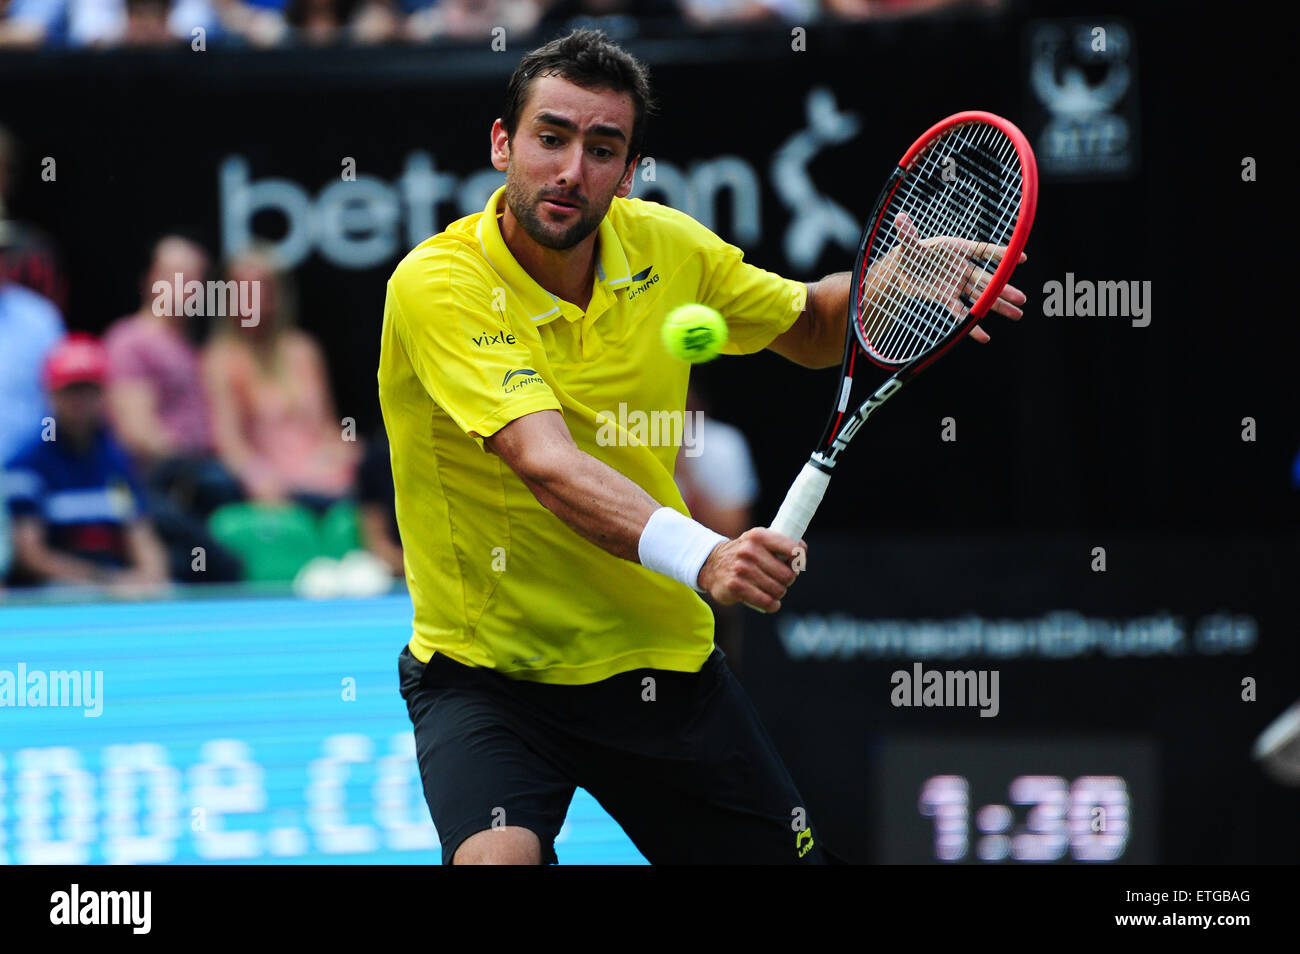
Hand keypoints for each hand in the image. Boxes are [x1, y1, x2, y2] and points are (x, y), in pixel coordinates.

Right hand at [698, 528, 805, 612]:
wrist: (711, 565)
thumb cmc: (743, 554)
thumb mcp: (758, 540)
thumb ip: (780, 544)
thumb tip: (802, 552)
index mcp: (759, 536)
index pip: (793, 549)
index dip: (798, 561)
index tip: (795, 565)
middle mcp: (750, 550)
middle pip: (788, 575)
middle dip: (787, 581)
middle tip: (779, 580)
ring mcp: (742, 569)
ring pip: (779, 590)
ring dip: (778, 593)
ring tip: (770, 589)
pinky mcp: (736, 587)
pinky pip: (766, 602)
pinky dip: (772, 605)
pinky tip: (770, 603)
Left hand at [865, 212, 1027, 344]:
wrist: (902, 269)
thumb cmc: (910, 252)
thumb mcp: (908, 244)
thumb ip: (907, 234)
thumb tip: (899, 218)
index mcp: (957, 250)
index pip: (982, 251)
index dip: (1000, 254)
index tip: (1021, 259)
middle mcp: (962, 268)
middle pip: (988, 280)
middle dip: (1004, 290)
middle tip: (1022, 299)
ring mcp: (957, 284)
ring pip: (981, 297)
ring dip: (998, 306)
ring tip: (1016, 314)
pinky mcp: (947, 298)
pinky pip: (961, 312)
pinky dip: (971, 325)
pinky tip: (984, 336)